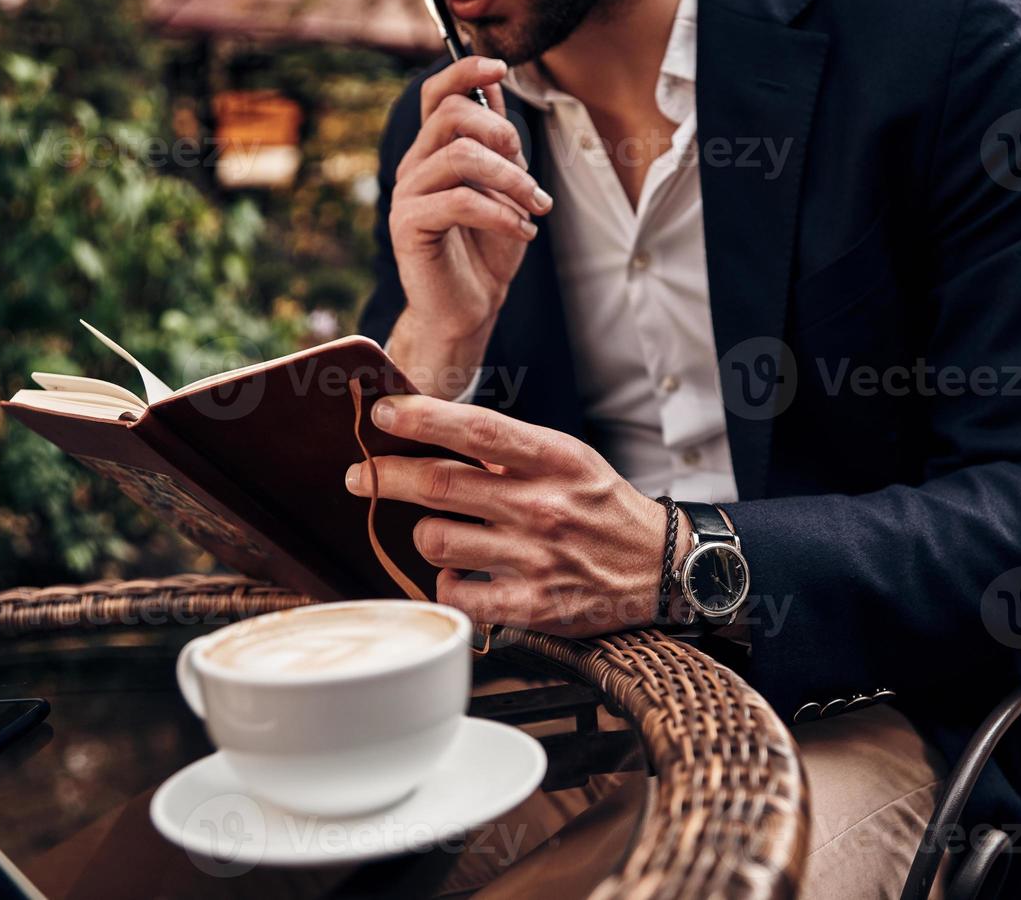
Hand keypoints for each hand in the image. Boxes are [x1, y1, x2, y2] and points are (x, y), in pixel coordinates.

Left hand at [344, 395, 665, 635]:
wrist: (659, 568)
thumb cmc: (601, 507)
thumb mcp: (569, 460)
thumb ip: (509, 450)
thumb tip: (434, 430)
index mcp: (554, 459)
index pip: (477, 431)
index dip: (422, 418)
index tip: (383, 413)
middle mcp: (543, 506)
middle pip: (440, 485)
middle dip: (385, 476)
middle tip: (361, 475)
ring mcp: (535, 558)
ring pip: (436, 540)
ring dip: (423, 533)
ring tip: (436, 532)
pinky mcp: (531, 606)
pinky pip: (457, 594)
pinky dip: (445, 585)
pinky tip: (457, 576)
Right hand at [388, 56, 552, 348]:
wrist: (469, 307)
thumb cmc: (488, 249)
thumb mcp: (505, 187)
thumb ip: (497, 142)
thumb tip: (496, 84)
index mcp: (434, 151)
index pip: (436, 94)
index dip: (465, 71)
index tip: (501, 66)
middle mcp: (414, 165)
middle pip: (451, 115)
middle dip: (502, 134)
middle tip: (530, 176)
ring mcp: (407, 194)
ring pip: (459, 155)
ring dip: (511, 178)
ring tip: (536, 207)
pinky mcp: (408, 225)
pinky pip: (458, 200)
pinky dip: (501, 213)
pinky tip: (524, 231)